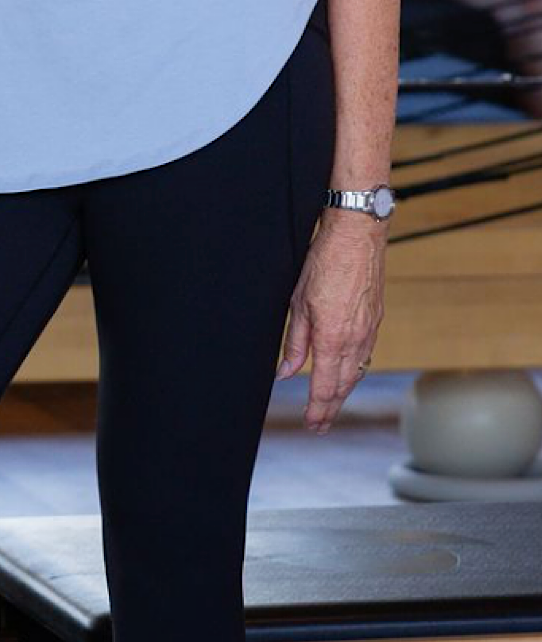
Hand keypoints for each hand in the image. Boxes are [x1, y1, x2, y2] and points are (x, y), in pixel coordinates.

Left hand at [275, 212, 386, 432]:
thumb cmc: (325, 262)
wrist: (357, 236)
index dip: (317, 410)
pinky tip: (348, 374)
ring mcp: (369, 331)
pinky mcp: (375, 320)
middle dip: (330, 409)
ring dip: (343, 392)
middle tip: (320, 426)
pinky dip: (354, 371)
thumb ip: (295, 341)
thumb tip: (285, 371)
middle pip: (342, 386)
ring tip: (331, 406)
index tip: (311, 425)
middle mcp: (355, 340)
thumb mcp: (299, 302)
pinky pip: (365, 355)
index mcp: (333, 338)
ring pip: (356, 373)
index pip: (323, 386)